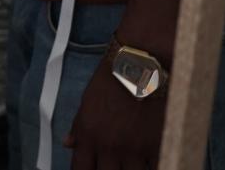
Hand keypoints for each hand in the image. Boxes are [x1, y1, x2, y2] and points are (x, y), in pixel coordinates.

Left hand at [65, 55, 164, 169]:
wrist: (139, 66)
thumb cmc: (111, 80)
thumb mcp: (86, 102)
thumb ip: (78, 127)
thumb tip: (68, 143)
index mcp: (88, 137)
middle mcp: (108, 147)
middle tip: (114, 165)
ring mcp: (134, 149)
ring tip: (131, 164)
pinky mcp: (157, 145)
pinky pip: (156, 168)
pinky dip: (154, 168)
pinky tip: (152, 163)